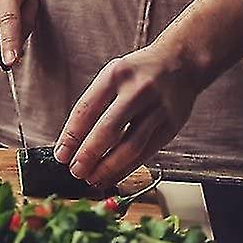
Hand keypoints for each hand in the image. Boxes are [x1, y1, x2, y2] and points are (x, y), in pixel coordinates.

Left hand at [53, 41, 202, 189]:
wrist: (180, 63)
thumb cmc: (138, 72)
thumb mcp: (113, 74)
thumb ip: (97, 101)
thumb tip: (74, 138)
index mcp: (115, 75)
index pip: (87, 108)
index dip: (72, 135)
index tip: (62, 153)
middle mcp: (136, 91)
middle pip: (108, 129)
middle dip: (89, 154)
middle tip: (75, 170)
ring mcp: (157, 110)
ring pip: (130, 146)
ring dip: (109, 167)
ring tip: (93, 178)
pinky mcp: (171, 127)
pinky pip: (147, 153)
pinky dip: (128, 167)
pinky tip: (115, 175)